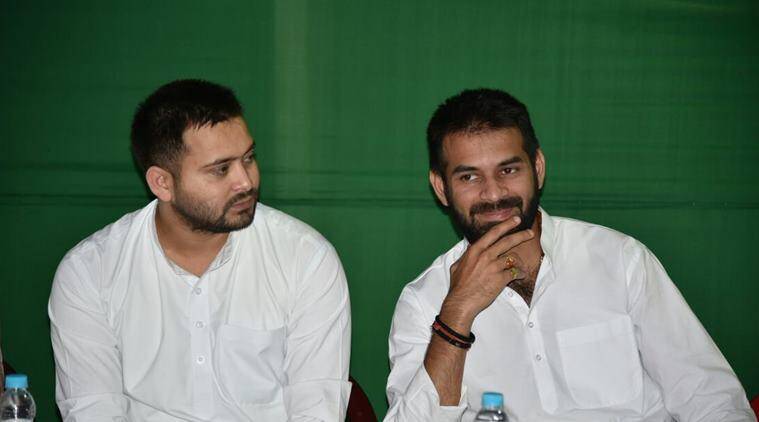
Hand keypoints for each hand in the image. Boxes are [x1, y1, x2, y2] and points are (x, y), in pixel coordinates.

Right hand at [440, 216, 533, 331]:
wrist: (461, 302)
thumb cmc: (458, 286)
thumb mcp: (456, 266)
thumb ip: (465, 255)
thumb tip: (469, 248)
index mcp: (474, 251)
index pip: (493, 233)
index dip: (505, 226)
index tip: (515, 220)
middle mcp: (485, 256)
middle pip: (507, 241)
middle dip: (520, 235)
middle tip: (529, 232)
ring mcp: (493, 267)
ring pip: (512, 258)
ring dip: (519, 262)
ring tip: (521, 266)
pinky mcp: (500, 279)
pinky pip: (515, 273)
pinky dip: (519, 274)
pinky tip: (519, 276)